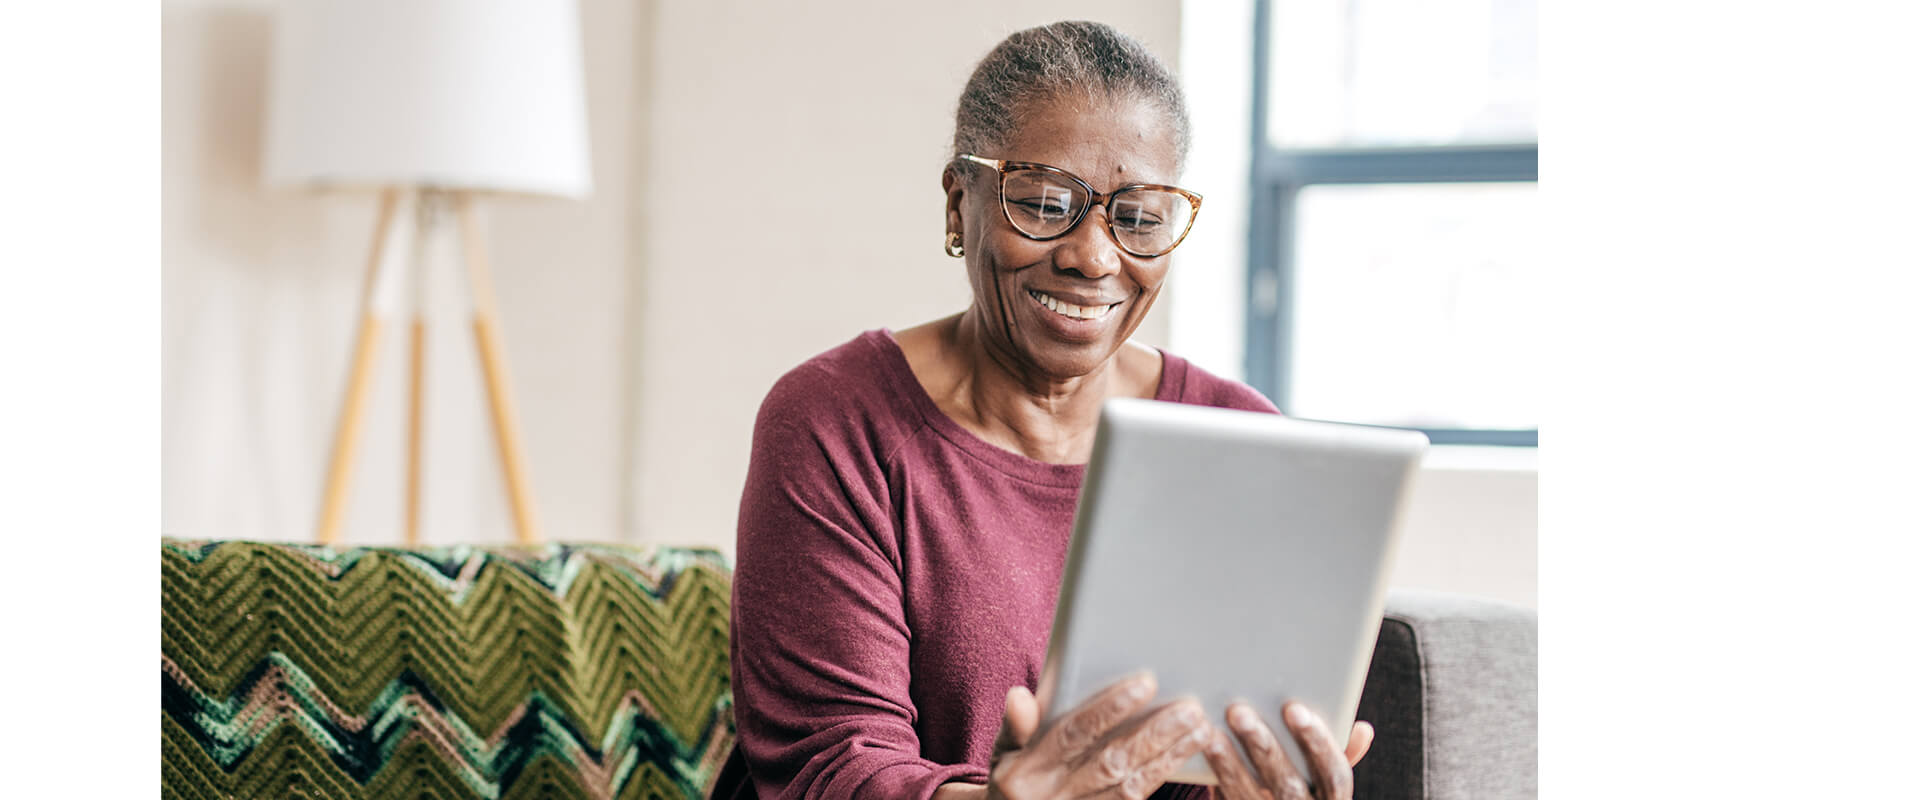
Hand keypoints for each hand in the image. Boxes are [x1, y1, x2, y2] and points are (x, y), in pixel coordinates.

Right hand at [982, 673, 1213, 799]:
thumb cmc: (1011, 781)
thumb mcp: (1002, 754)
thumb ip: (1014, 726)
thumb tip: (1019, 695)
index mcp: (1025, 772)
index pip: (1073, 734)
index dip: (1109, 708)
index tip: (1146, 683)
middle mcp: (1052, 796)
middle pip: (1111, 762)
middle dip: (1153, 734)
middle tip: (1189, 708)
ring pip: (1131, 786)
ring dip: (1168, 758)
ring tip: (1200, 729)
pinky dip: (1160, 777)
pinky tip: (1184, 756)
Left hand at [1202, 702, 1373, 799]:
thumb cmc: (1302, 786)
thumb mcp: (1323, 778)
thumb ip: (1337, 753)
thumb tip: (1363, 730)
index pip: (1334, 775)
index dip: (1318, 743)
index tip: (1295, 709)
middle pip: (1288, 785)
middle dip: (1263, 746)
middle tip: (1239, 712)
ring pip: (1251, 795)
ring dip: (1230, 761)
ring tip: (1212, 731)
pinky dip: (1216, 775)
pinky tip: (1204, 749)